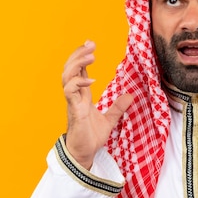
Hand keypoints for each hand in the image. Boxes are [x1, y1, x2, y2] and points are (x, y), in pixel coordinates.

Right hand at [62, 40, 132, 168]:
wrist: (83, 154)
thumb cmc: (91, 138)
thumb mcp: (109, 120)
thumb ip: (117, 108)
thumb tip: (130, 96)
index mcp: (81, 96)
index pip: (78, 70)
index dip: (82, 56)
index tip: (90, 44)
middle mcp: (75, 96)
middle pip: (70, 69)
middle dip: (78, 54)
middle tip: (90, 44)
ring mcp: (73, 102)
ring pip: (67, 76)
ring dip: (77, 64)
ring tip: (90, 56)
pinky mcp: (74, 111)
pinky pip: (70, 92)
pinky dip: (79, 83)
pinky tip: (90, 80)